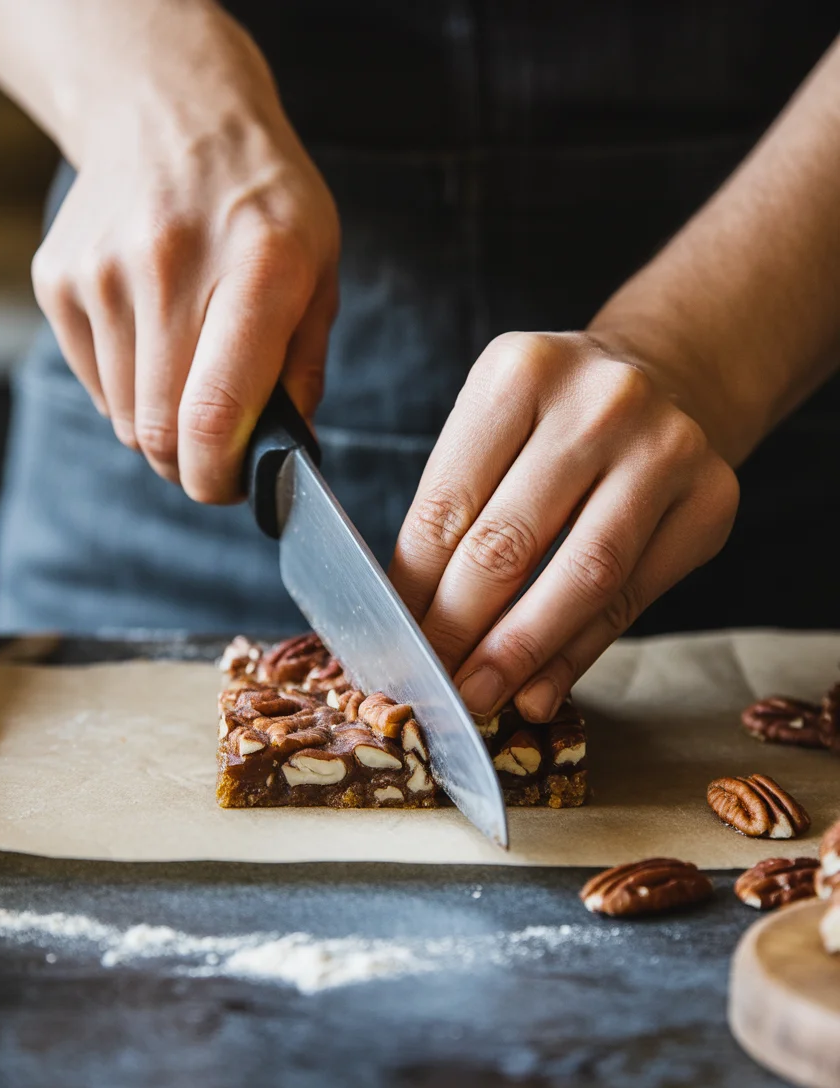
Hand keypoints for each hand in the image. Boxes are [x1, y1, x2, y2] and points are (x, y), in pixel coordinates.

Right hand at [30, 4, 338, 501]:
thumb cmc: (262, 201)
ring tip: (192, 374)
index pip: (216, 412)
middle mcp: (171, 266)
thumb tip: (285, 455)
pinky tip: (155, 339)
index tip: (232, 486)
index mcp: (261, 266)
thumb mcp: (320, 270)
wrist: (169, 111)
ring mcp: (104, 271)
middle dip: (193, 465)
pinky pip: (96, 387)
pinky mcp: (60, 279)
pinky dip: (128, 391)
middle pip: (161, 433)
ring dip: (162, 425)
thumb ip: (304, 370)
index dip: (220, 477)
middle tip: (220, 448)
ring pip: (126, 420)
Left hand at [389, 331, 738, 720]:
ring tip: (480, 698)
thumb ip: (456, 514)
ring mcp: (666, 447)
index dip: (413, 589)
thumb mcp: (492, 432)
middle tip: (432, 685)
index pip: (447, 505)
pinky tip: (539, 688)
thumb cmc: (553, 419)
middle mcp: (600, 402)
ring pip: (581, 579)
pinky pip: (631, 598)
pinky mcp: (712, 497)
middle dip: (459, 630)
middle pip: (508, 544)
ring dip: (520, 653)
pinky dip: (577, 653)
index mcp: (519, 372)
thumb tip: (415, 625)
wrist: (665, 377)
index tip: (393, 643)